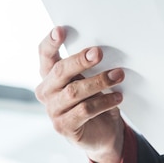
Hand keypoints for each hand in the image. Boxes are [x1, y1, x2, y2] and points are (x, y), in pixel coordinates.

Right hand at [35, 26, 124, 162]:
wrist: (103, 133)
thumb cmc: (95, 98)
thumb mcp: (90, 79)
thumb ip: (89, 66)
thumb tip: (100, 50)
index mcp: (50, 74)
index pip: (45, 54)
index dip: (51, 42)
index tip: (60, 29)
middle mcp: (47, 91)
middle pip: (60, 71)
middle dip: (80, 61)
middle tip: (98, 53)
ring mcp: (53, 110)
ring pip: (74, 92)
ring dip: (99, 81)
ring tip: (118, 75)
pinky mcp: (64, 126)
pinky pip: (84, 110)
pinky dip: (103, 102)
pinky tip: (117, 97)